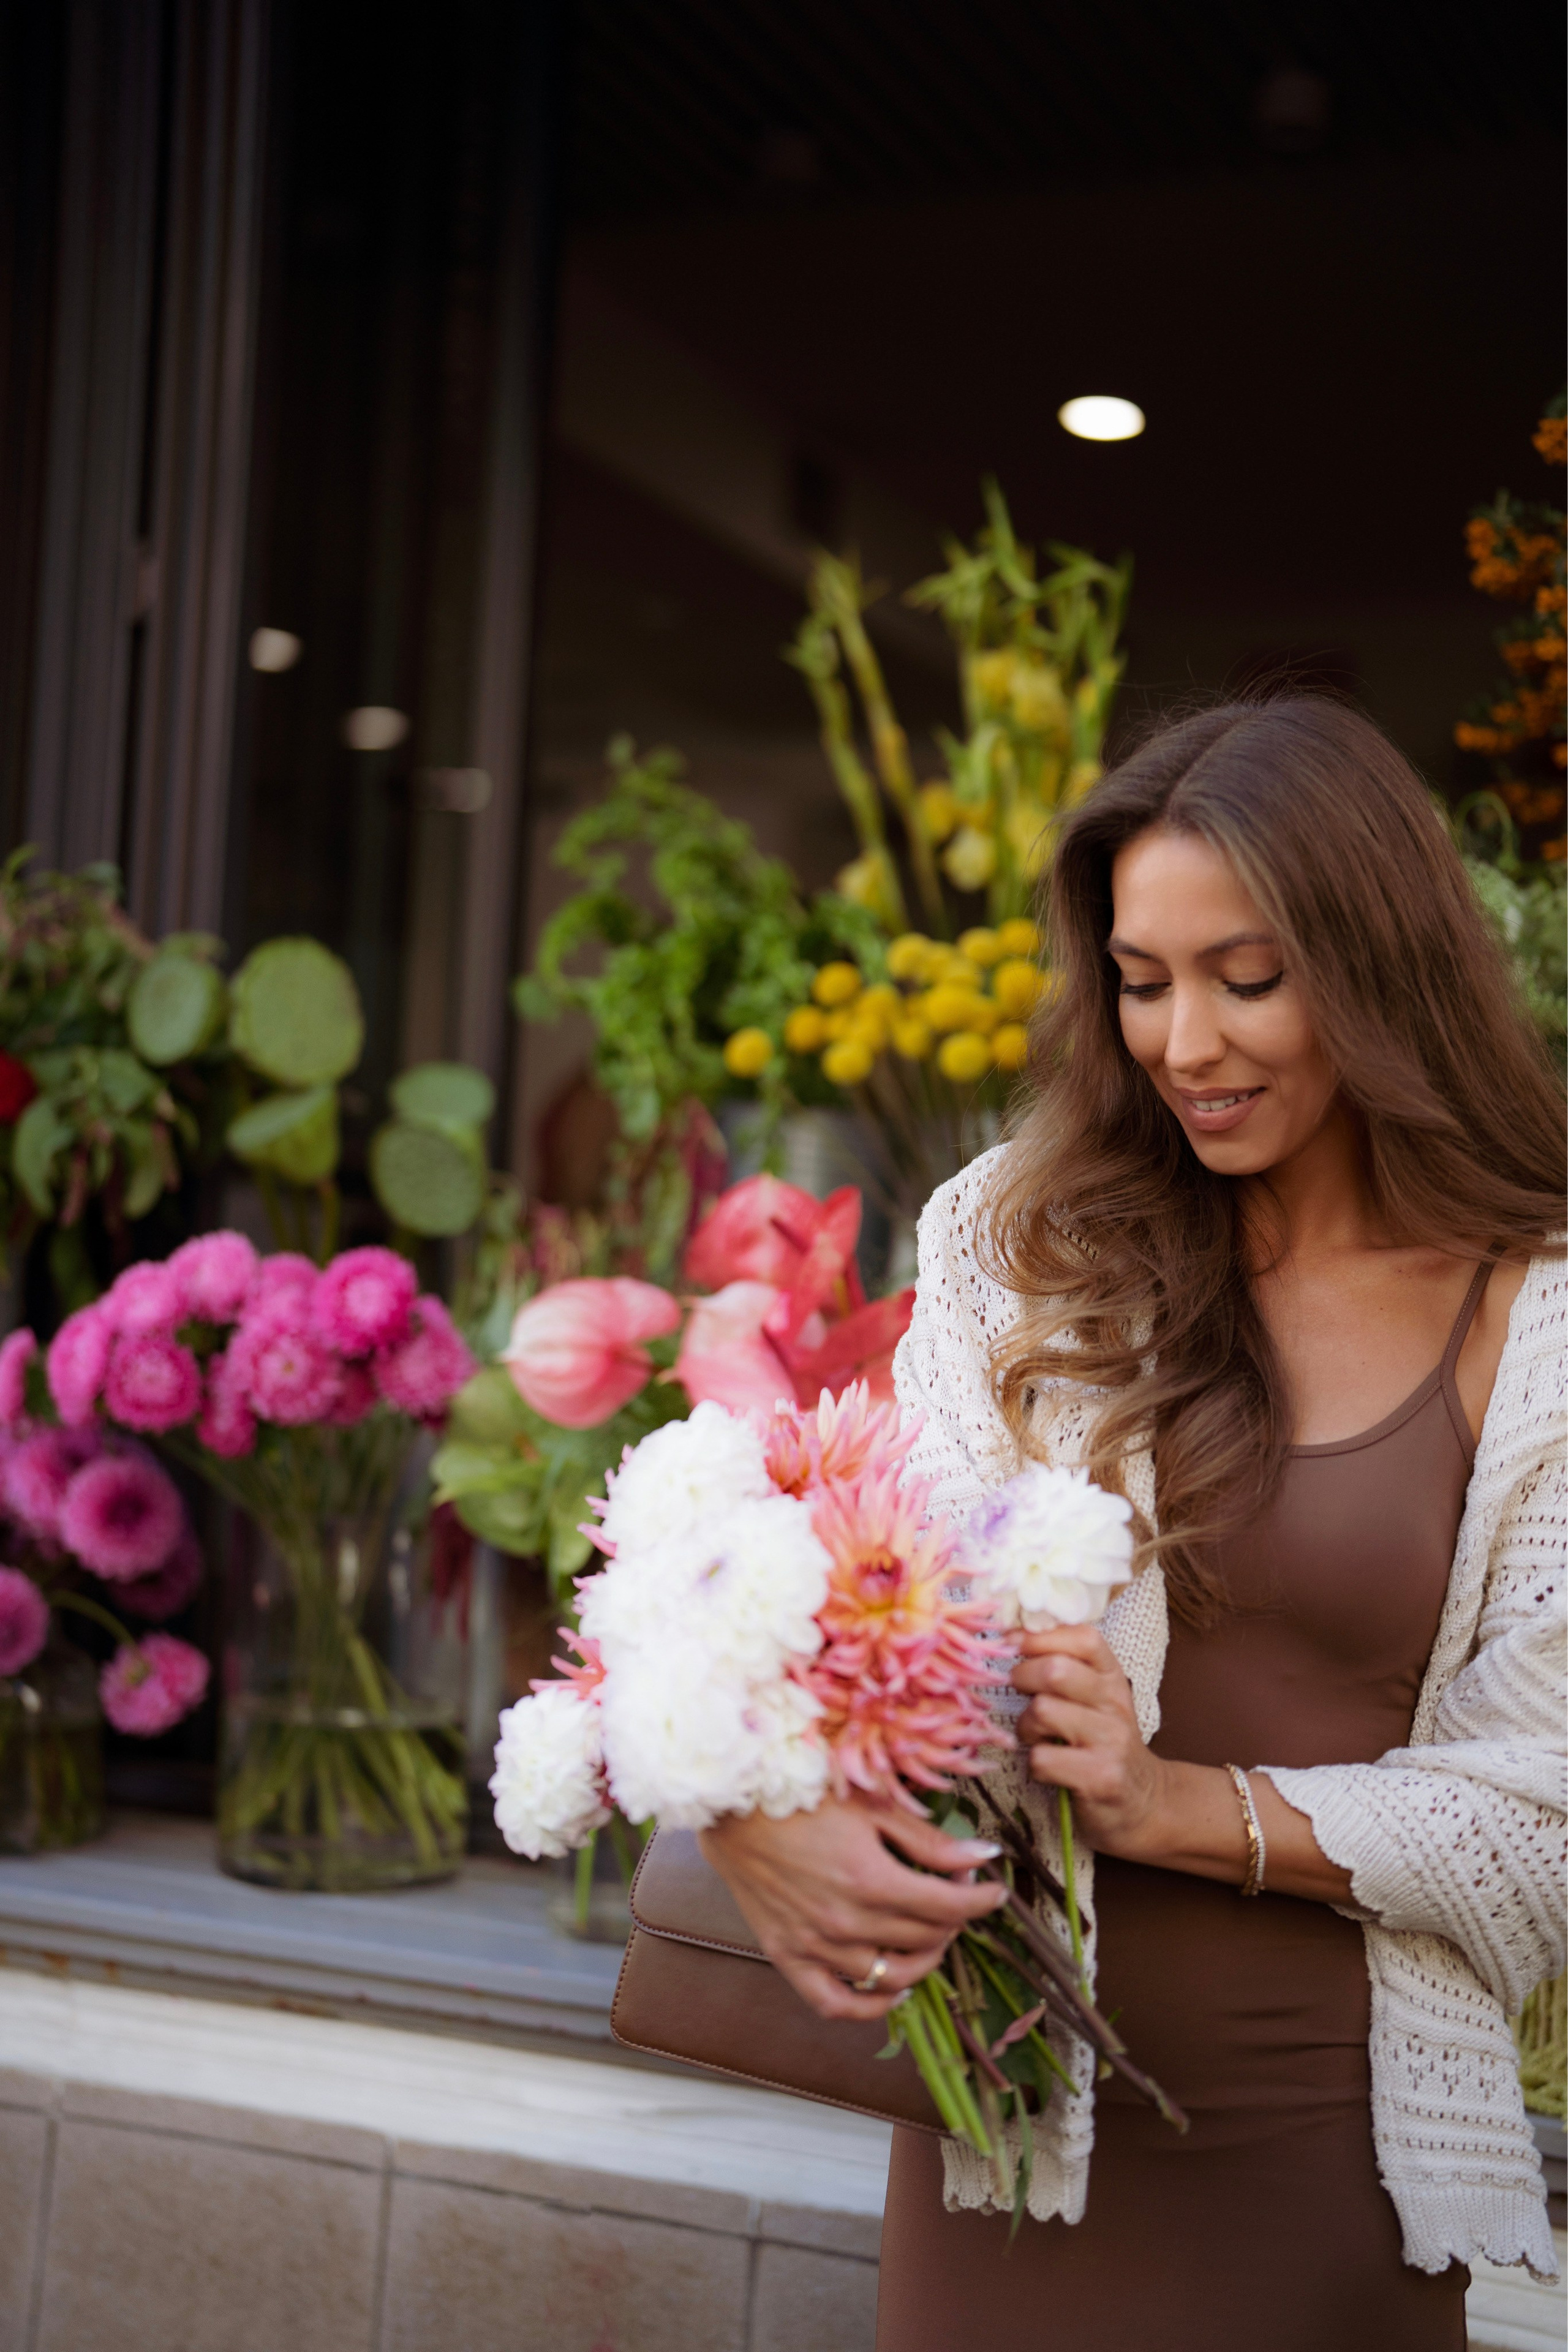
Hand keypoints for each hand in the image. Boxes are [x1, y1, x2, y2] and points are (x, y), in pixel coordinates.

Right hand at [698, 1794, 1007, 2021]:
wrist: (735, 1804)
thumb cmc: (804, 1794)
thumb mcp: (873, 1806)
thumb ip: (929, 1840)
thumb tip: (984, 1858)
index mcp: (871, 1879)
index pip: (949, 1907)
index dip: (981, 1900)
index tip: (992, 1889)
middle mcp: (846, 1921)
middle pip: (926, 1939)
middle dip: (953, 1920)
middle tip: (954, 1897)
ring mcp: (815, 1945)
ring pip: (892, 1976)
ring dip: (924, 1959)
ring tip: (931, 1936)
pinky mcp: (787, 1957)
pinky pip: (836, 2004)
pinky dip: (871, 2006)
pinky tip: (892, 1987)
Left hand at [1012, 1623, 1167, 1858]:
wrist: (1145, 1803)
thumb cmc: (1104, 1746)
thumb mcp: (1095, 1701)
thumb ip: (1066, 1669)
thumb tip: (1013, 1635)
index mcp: (1112, 1678)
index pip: (1083, 1638)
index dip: (1040, 1636)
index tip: (1012, 1642)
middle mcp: (1115, 1704)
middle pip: (1055, 1670)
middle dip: (1022, 1678)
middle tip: (1020, 1694)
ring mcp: (1110, 1741)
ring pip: (1043, 1711)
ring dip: (1025, 1727)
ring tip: (1036, 1738)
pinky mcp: (1100, 1777)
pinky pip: (1042, 1759)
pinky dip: (1034, 1765)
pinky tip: (1048, 1769)